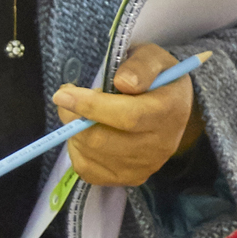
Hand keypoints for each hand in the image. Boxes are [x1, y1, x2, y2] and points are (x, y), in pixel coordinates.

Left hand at [55, 42, 205, 187]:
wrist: (173, 111)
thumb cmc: (158, 80)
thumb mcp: (154, 59)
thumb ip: (141, 66)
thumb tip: (122, 82)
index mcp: (168, 112)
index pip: (128, 117)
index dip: (91, 106)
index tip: (63, 93)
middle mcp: (160, 145)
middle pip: (103, 140)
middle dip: (74, 119)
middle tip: (66, 98)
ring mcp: (146, 166)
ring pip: (92, 155)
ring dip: (75, 133)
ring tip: (81, 114)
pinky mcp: (131, 179)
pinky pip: (89, 170)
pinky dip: (78, 151)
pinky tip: (86, 135)